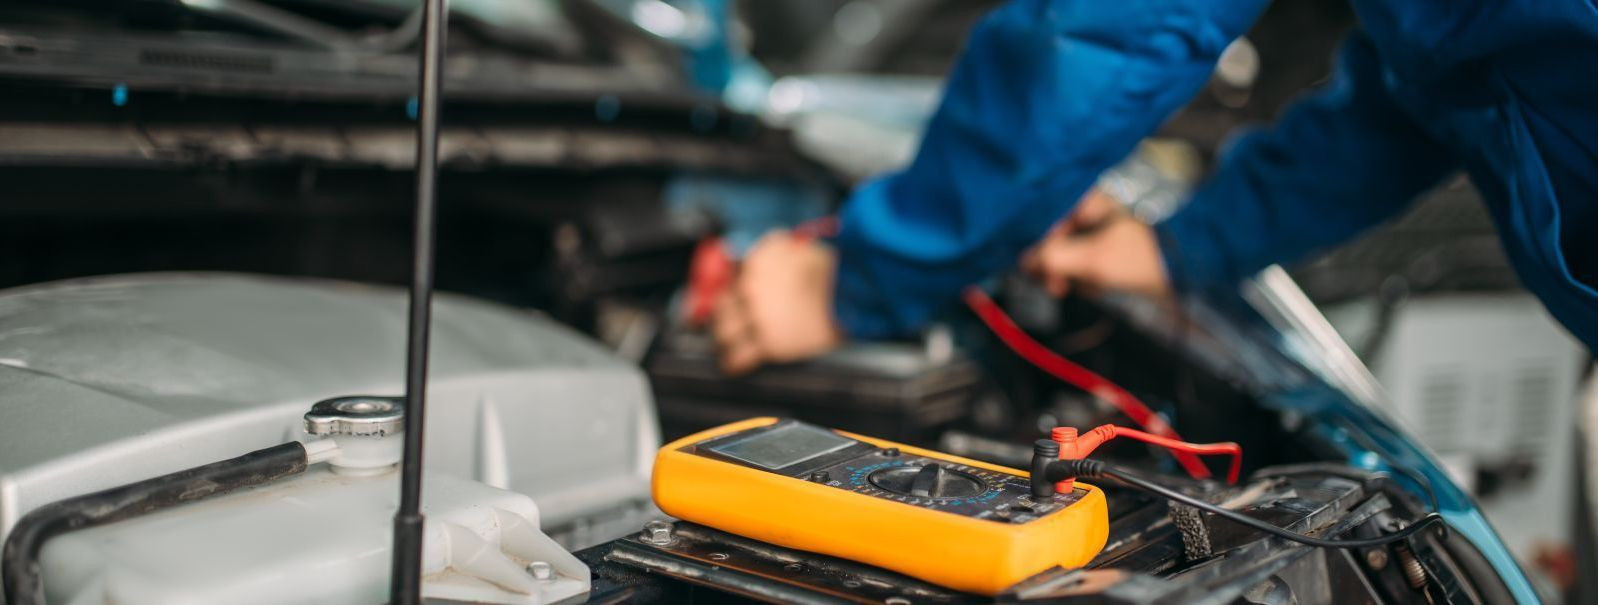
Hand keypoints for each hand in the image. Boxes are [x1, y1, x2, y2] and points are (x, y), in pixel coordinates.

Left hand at [712, 230, 844, 373]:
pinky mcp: (769, 343)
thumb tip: (762, 249)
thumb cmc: (830, 269)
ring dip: (723, 340)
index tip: (731, 300)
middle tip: (725, 324)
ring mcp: (757, 318)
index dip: (730, 293)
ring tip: (724, 347)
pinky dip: (734, 362)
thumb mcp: (797, 245)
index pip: (729, 280)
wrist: (848, 292)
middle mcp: (750, 290)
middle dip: (722, 317)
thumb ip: (774, 245)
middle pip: (722, 308)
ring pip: (725, 333)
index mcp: (756, 264)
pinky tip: (731, 365)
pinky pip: (740, 357)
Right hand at [1021, 189, 1172, 299]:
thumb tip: (1024, 262)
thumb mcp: (1093, 258)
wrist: (1195, 265)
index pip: (1049, 223)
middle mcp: (1098, 207)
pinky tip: (1103, 285)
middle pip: (1062, 239)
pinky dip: (1095, 274)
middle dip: (1062, 266)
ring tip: (1093, 286)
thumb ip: (1053, 259)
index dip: (1041, 251)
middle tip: (1060, 289)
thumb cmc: (1143, 253)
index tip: (1040, 276)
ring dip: (1079, 273)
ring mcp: (1111, 225)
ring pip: (1078, 252)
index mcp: (1089, 199)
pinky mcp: (1122, 243)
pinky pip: (1095, 258)